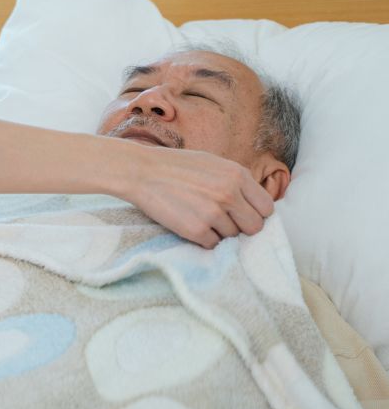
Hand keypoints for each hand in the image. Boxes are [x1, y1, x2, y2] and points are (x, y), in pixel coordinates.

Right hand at [123, 144, 274, 248]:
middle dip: (241, 226)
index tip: (243, 213)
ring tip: (198, 215)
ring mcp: (213, 213)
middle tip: (222, 219)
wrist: (140, 171)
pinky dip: (203, 238)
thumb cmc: (176, 166)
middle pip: (255, 227)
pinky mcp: (196, 230)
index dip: (255, 213)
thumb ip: (236, 181)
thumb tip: (256, 205)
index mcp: (237, 174)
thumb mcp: (212, 163)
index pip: (266, 208)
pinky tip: (189, 222)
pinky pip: (212, 245)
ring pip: (233, 237)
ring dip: (219, 231)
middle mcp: (229, 194)